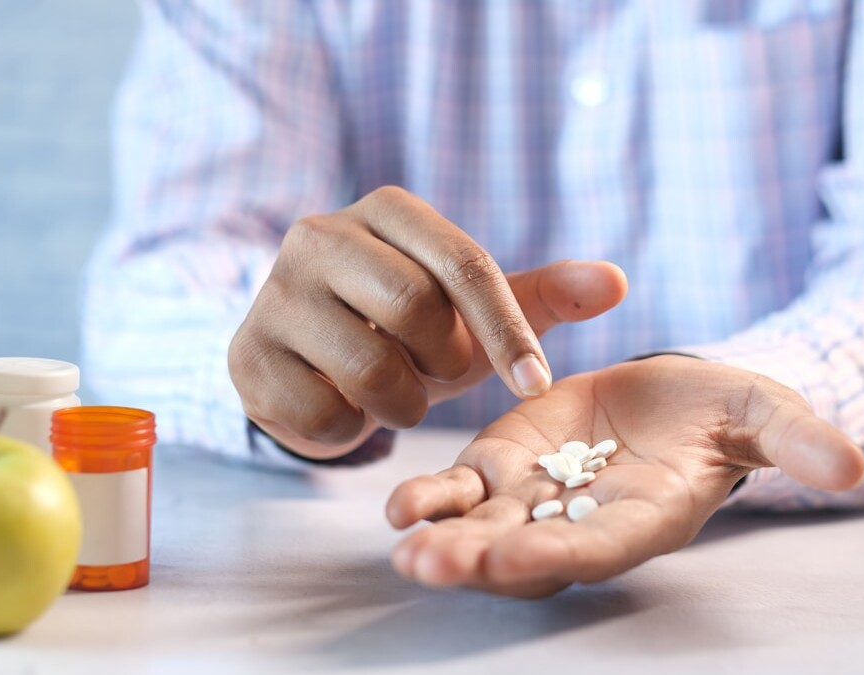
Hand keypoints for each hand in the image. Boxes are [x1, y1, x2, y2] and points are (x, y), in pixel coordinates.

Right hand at [228, 186, 627, 458]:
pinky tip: (345, 407)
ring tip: (395, 390)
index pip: (464, 264)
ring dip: (403, 402)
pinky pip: (324, 413)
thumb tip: (617, 282)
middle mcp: (320, 235)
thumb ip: (545, 294)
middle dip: (445, 363)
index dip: (508, 331)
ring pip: (370, 368)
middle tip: (436, 372)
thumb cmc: (410, 328)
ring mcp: (273, 294)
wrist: (314, 360)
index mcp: (386, 210)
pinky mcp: (246, 356)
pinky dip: (352, 429)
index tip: (537, 386)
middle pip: (415, 311)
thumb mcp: (478, 309)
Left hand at [386, 355, 863, 597]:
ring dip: (444, 540)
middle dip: (483, 562)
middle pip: (528, 554)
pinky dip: (433, 499)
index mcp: (645, 518)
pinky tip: (398, 506)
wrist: (673, 397)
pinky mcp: (505, 464)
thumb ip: (795, 441)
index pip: (602, 548)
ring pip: (483, 530)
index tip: (522, 558)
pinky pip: (462, 490)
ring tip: (405, 546)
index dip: (563, 555)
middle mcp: (583, 521)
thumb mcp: (763, 411)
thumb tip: (853, 466)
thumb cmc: (725, 412)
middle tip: (434, 564)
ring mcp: (537, 497)